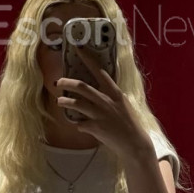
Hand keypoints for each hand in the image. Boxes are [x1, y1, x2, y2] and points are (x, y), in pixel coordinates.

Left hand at [56, 44, 152, 161]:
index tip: (78, 48)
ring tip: (60, 101)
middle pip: (82, 87)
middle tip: (58, 81)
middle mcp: (107, 101)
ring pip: (76, 104)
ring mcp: (100, 114)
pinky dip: (78, 124)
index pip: (100, 71)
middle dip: (67, 82)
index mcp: (115, 92)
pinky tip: (79, 125)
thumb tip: (98, 90)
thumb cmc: (129, 123)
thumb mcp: (123, 104)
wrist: (135, 144)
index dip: (88, 59)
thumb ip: (111, 96)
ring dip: (65, 101)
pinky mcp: (95, 128)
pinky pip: (80, 123)